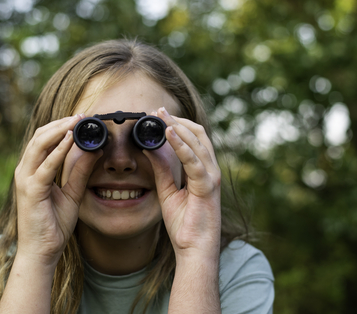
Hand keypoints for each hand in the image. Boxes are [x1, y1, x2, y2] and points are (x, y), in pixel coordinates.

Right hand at [13, 114, 101, 264]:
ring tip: (77, 121)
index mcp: (32, 171)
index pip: (44, 140)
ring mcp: (25, 180)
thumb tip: (95, 151)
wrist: (42, 251)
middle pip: (40, 137)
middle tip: (81, 115)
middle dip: (61, 124)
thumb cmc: (53, 224)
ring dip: (60, 130)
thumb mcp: (72, 193)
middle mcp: (25, 171)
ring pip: (39, 144)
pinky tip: (71, 139)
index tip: (80, 119)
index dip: (60, 127)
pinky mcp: (31, 190)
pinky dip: (59, 150)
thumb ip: (80, 172)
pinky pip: (46, 165)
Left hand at [144, 107, 221, 259]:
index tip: (158, 116)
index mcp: (202, 170)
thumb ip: (162, 169)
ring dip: (178, 126)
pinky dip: (181, 145)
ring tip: (160, 115)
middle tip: (157, 110)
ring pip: (198, 142)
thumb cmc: (184, 224)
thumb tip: (150, 148)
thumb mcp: (168, 191)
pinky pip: (194, 161)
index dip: (178, 125)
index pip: (194, 139)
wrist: (194, 250)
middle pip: (198, 134)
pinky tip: (168, 133)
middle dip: (177, 120)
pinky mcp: (207, 187)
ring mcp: (211, 177)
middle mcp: (210, 170)